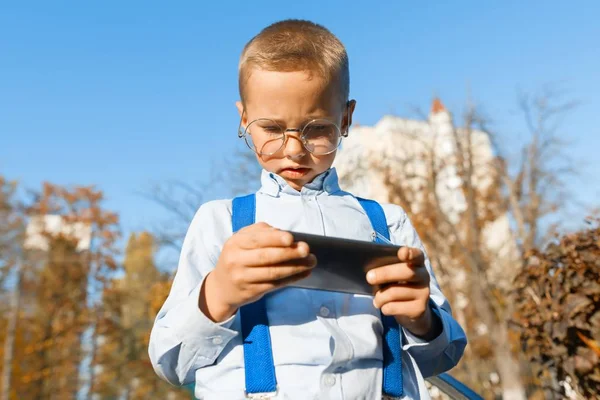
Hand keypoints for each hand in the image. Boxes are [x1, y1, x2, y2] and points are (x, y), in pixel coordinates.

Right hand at [200, 222, 315, 321]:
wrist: (221, 287)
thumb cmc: (237, 258)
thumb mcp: (241, 241)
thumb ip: (260, 232)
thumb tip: (281, 232)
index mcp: (235, 243)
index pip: (257, 239)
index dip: (275, 239)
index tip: (291, 238)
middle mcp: (236, 260)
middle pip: (266, 257)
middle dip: (289, 253)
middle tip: (307, 250)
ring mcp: (243, 278)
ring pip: (273, 272)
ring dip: (295, 267)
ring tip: (311, 262)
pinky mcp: (251, 292)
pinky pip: (275, 285)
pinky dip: (291, 279)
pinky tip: (303, 273)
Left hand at [366, 247, 437, 337]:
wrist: (411, 309)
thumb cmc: (396, 285)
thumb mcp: (393, 274)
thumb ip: (385, 268)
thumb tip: (370, 273)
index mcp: (417, 262)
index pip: (416, 255)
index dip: (410, 253)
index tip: (401, 253)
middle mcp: (424, 276)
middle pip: (406, 273)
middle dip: (385, 274)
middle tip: (369, 277)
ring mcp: (424, 293)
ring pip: (395, 293)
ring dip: (380, 296)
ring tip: (376, 299)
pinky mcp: (419, 309)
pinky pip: (394, 307)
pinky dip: (384, 308)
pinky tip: (385, 307)